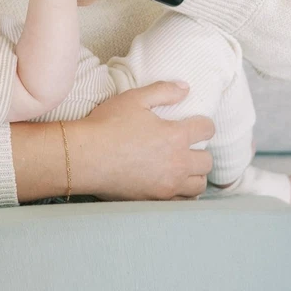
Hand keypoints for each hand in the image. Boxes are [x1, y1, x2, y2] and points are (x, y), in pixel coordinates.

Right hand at [68, 81, 214, 199]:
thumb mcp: (134, 99)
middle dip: (200, 151)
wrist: (83, 157)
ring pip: (199, 185)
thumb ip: (163, 91)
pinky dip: (182, 193)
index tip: (195, 124)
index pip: (207, 129)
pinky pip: (182, 202)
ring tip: (181, 167)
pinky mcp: (155, 200)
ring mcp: (167, 185)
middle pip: (207, 161)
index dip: (203, 124)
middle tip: (186, 147)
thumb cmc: (106, 125)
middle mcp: (177, 163)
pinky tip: (170, 184)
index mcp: (176, 136)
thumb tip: (186, 88)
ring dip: (194, 174)